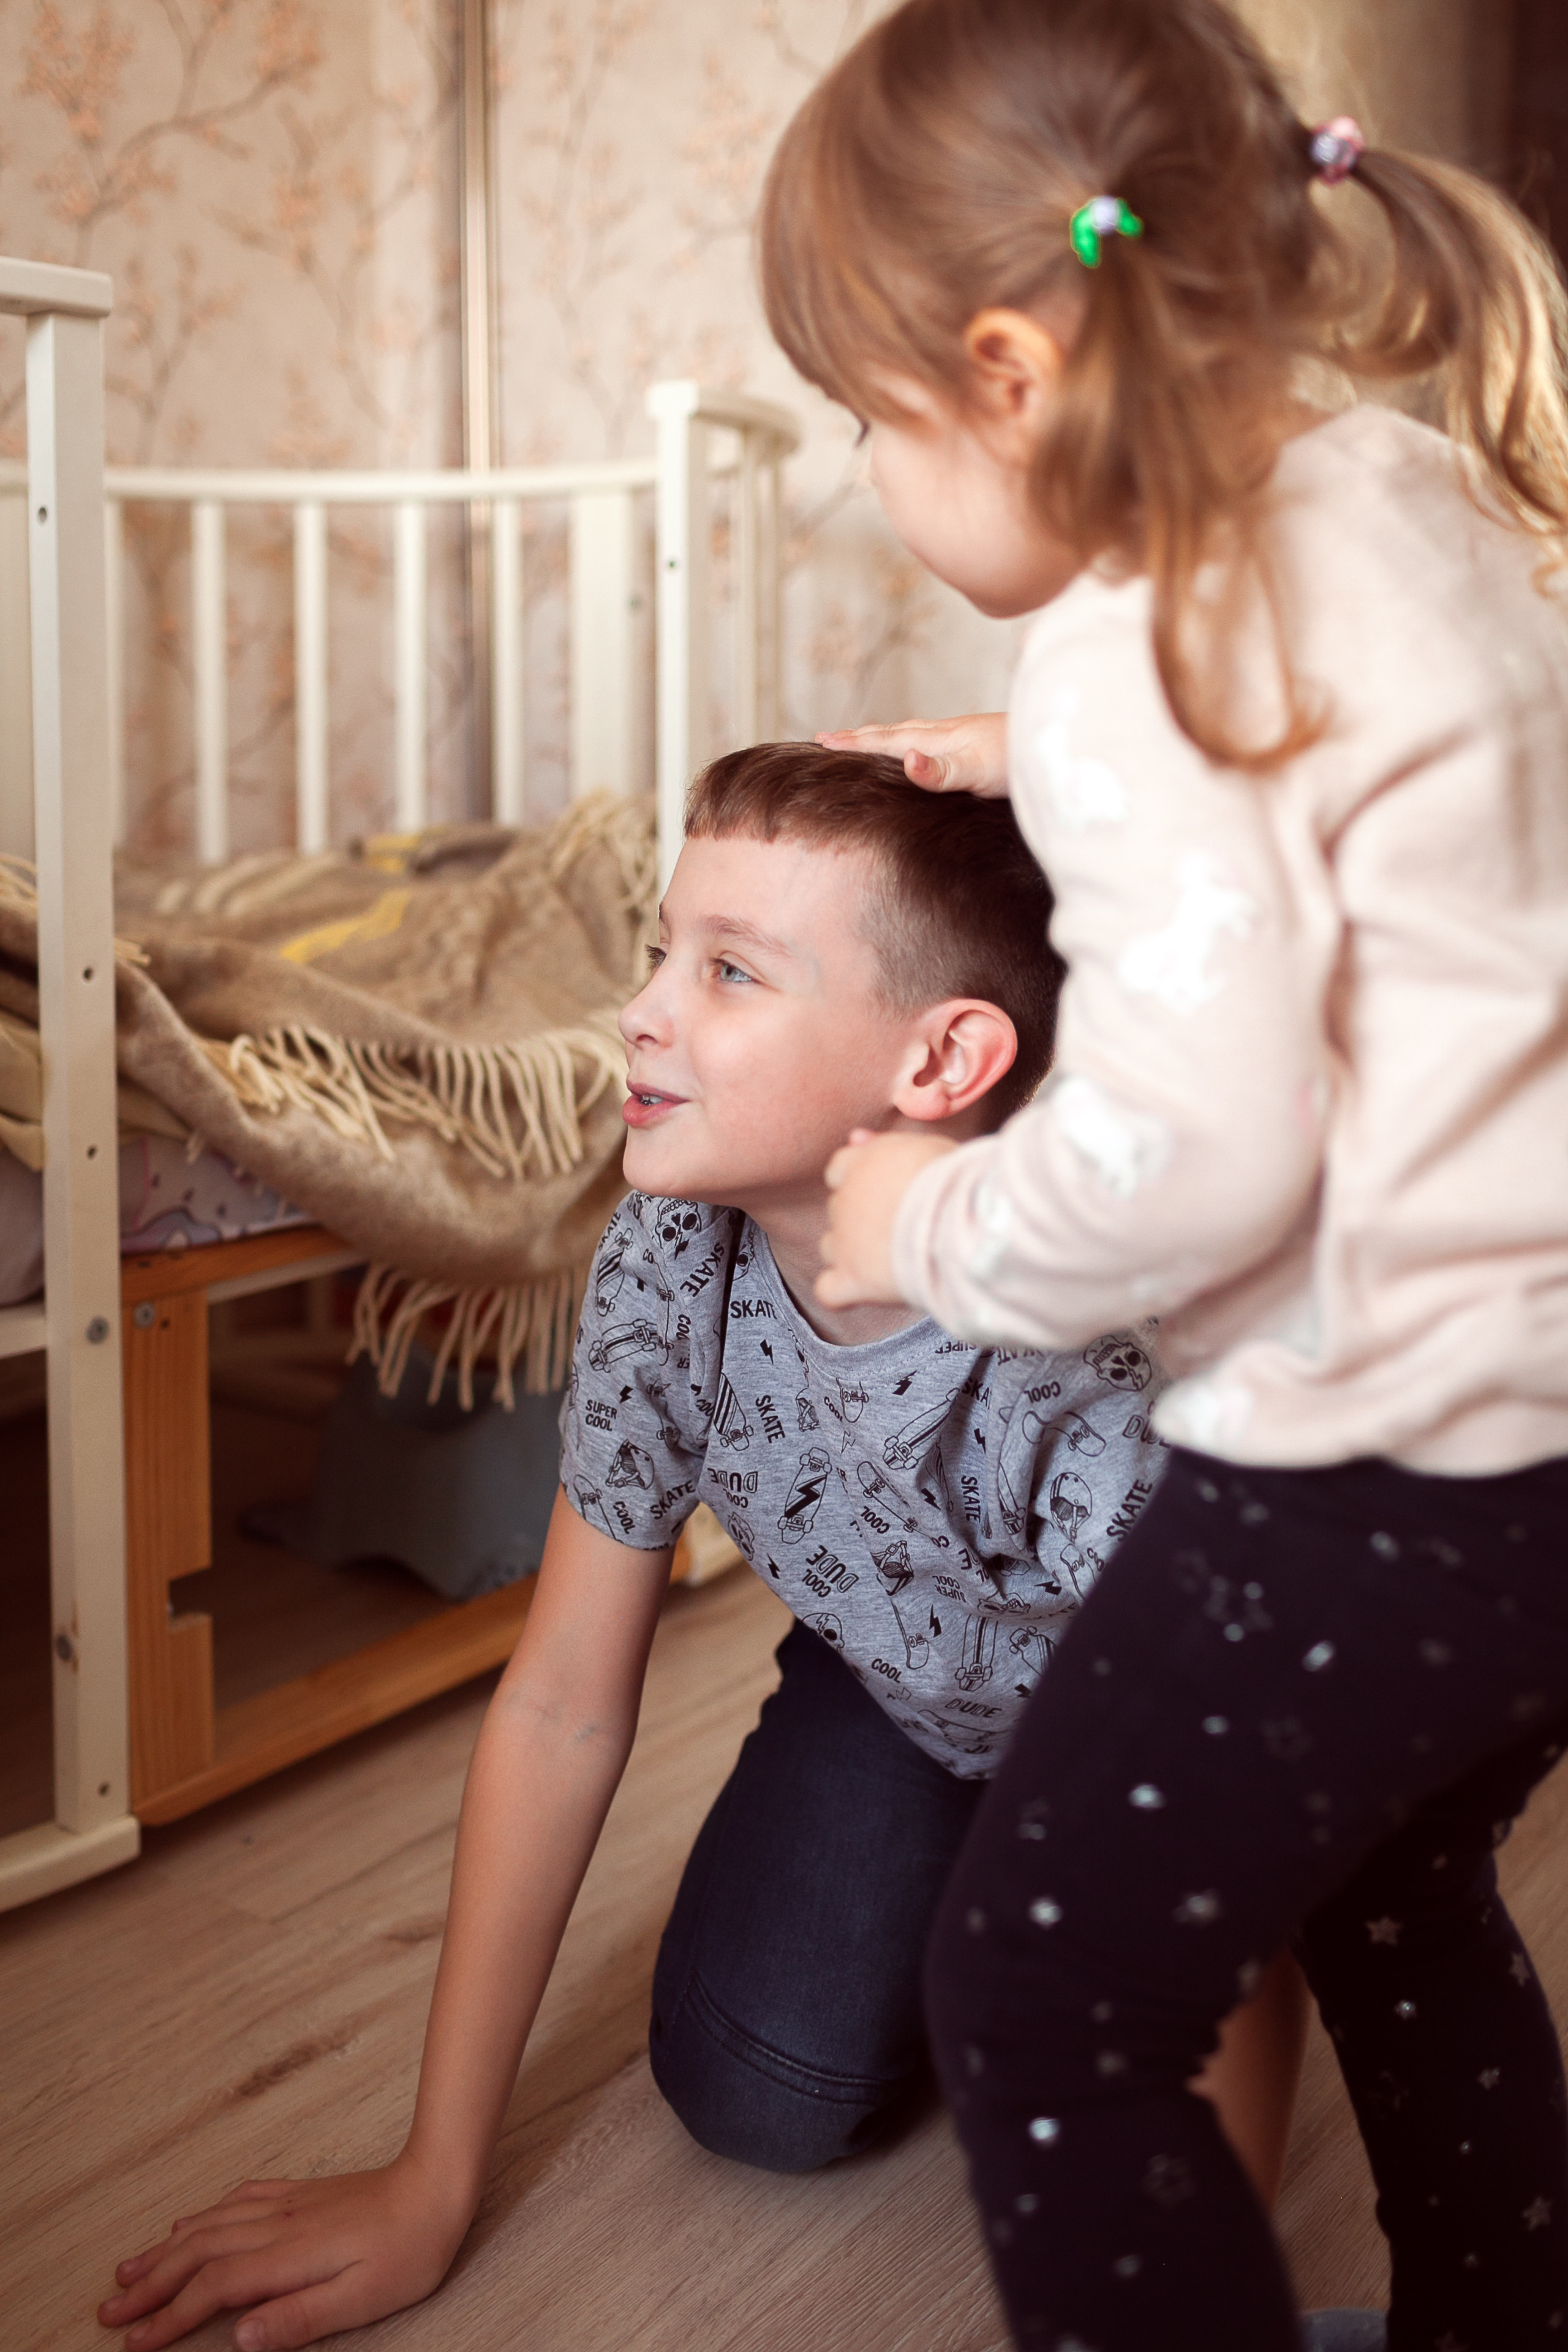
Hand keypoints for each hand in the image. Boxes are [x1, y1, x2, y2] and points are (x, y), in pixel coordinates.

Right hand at [98, 2158, 468, 2350]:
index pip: (213, 2289)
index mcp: (289, 2255)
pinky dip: (205, 2214)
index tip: (133, 2343)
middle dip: (150, 2283)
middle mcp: (278, 2224)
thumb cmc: (410, 2249)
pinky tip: (191, 2221)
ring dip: (166, 2249)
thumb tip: (241, 2338)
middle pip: (198, 2254)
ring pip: (210, 2224)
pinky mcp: (302, 2192)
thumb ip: (301, 2319)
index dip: (169, 2317)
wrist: (438, 2184)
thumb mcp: (363, 2299)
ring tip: (129, 2267)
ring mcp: (288, 2204)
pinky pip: (238, 2200)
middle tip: (109, 2308)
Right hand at [815, 712, 1008, 797]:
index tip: (821, 743)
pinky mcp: (975, 745)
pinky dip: (909, 744)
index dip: (853, 745)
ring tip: (862, 740)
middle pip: (891, 733)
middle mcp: (944, 734)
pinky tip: (918, 751)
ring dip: (881, 737)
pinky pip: (928, 741)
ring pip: (909, 734)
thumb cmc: (1021, 760)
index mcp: (937, 739)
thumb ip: (941, 771)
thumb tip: (905, 763)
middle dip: (858, 737)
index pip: (885, 741)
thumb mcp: (978, 770)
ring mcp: (960, 737)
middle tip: (826, 739)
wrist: (1061, 743)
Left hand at [818, 1129, 955, 1309]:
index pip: (840, 1169)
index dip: (860, 1181)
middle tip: (903, 1226)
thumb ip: (887, 1145)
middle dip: (863, 1219)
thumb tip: (856, 1137)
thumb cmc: (956, 1181)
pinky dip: (842, 1292)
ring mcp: (845, 1241)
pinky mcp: (853, 1279)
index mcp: (860, 1164)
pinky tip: (865, 1290)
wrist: (961, 1221)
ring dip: (852, 1252)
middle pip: (839, 1210)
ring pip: (830, 1246)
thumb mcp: (926, 1146)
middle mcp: (845, 1200)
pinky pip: (828, 1291)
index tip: (886, 1191)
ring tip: (892, 1258)